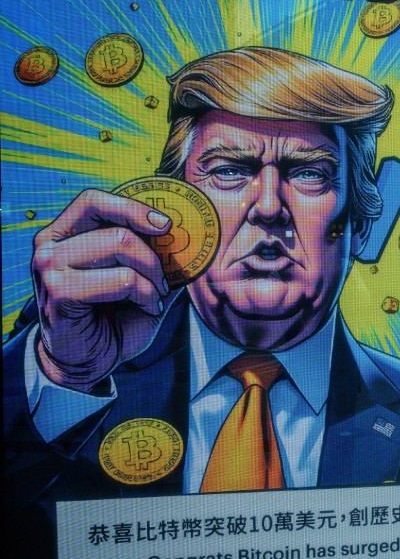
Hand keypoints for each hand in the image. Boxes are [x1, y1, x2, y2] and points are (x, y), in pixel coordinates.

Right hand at [31, 189, 171, 392]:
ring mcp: (50, 268)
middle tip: (163, 277)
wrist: (87, 360)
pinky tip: (144, 308)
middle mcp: (50, 246)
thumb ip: (149, 251)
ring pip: (121, 246)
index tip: (165, 225)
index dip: (132, 207)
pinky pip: (122, 279)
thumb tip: (188, 231)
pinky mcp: (59, 293)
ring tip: (151, 296)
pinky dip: (144, 294)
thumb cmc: (111, 316)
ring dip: (151, 276)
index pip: (93, 200)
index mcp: (63, 234)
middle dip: (152, 254)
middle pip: (116, 226)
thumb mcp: (134, 276)